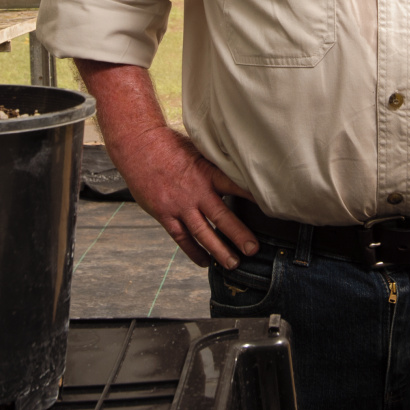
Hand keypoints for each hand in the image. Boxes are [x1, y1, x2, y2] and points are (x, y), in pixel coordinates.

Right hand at [114, 121, 259, 268]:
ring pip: (203, 233)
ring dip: (219, 250)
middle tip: (253, 249)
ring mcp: (179, 205)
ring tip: (233, 263)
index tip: (271, 210)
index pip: (236, 186)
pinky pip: (181, 237)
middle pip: (222, 217)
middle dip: (239, 235)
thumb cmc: (169, 145)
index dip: (253, 198)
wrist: (138, 146)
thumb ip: (214, 164)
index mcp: (207, 172)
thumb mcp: (197, 148)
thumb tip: (236, 168)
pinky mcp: (165, 214)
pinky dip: (193, 251)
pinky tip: (204, 261)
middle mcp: (195, 191)